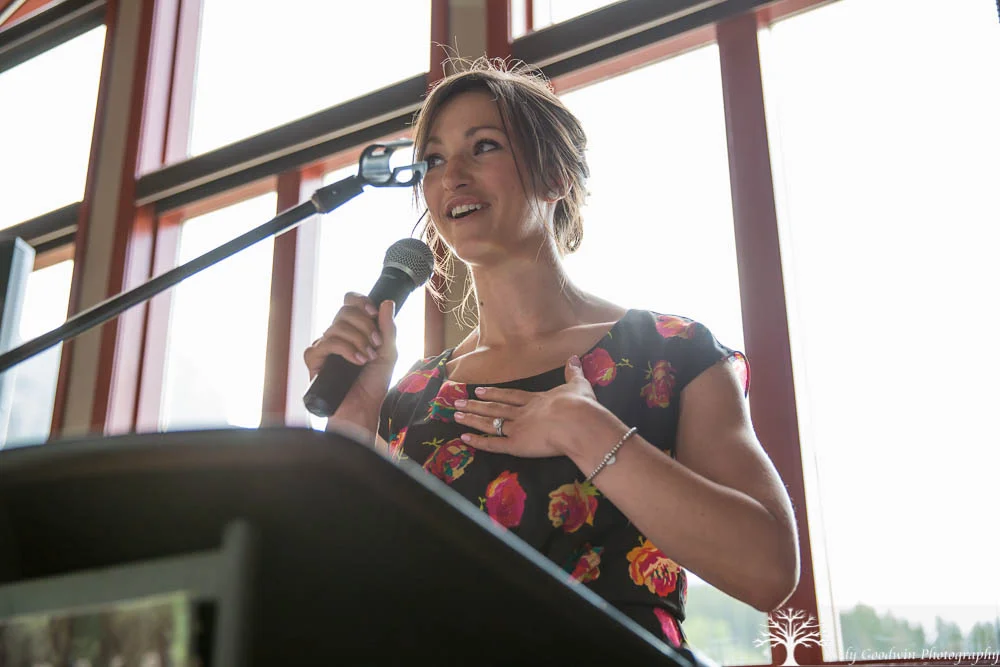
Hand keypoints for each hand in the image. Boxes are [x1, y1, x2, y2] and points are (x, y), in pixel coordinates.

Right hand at [304, 293, 397, 413]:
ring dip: (358, 341)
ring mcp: (324, 346)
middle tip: (376, 345)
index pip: (349, 301)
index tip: (374, 314)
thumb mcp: (388, 353)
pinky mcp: (314, 359)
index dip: (360, 301)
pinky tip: (356, 362)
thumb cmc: (374, 383)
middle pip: (344, 310)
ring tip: (367, 359)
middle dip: (365, 326)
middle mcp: (337, 334)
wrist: (364, 408)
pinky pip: (326, 343)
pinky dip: (345, 350)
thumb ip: (388, 329)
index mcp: (353, 329)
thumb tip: (387, 303)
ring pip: (336, 327)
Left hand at [453, 355, 610, 457]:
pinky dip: (478, 441)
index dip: (495, 394)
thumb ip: (573, 372)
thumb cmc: (580, 405)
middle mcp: (523, 412)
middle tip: (459, 402)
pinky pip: (493, 444)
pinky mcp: (516, 445)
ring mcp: (518, 428)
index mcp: (537, 400)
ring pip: (491, 423)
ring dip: (473, 418)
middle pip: (496, 408)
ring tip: (456, 415)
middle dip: (477, 405)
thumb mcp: (578, 385)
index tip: (480, 391)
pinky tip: (464, 437)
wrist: (577, 422)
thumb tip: (574, 357)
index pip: (512, 396)